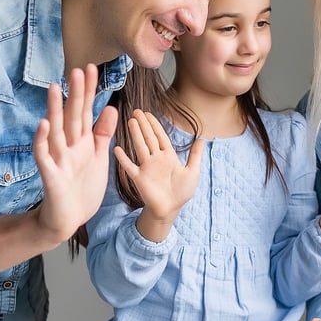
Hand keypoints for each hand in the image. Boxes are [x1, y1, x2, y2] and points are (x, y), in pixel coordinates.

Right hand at [33, 64, 117, 243]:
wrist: (69, 219)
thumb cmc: (82, 188)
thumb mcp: (97, 157)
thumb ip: (102, 134)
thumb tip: (111, 107)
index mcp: (81, 142)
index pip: (85, 112)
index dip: (89, 92)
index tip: (92, 69)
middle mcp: (68, 147)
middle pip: (72, 116)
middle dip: (75, 95)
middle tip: (77, 70)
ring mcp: (58, 159)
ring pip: (56, 131)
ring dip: (55, 111)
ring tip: (55, 89)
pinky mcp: (50, 176)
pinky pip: (44, 156)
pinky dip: (42, 141)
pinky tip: (43, 125)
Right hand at [114, 110, 202, 240]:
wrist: (170, 209)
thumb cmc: (181, 192)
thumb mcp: (192, 171)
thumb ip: (195, 155)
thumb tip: (203, 139)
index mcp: (168, 156)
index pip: (160, 136)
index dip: (154, 124)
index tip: (147, 113)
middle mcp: (156, 159)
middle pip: (149, 138)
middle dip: (143, 124)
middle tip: (136, 111)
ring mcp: (146, 168)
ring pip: (140, 147)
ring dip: (135, 134)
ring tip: (131, 121)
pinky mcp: (139, 178)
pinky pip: (129, 167)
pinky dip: (123, 158)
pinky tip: (117, 148)